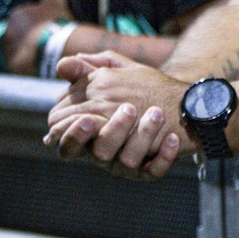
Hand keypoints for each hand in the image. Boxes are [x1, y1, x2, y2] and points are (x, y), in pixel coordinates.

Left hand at [1, 0, 69, 73]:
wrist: (53, 52)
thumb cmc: (55, 25)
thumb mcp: (56, 2)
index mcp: (17, 16)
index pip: (25, 21)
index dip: (38, 27)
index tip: (49, 32)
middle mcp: (7, 33)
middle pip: (20, 36)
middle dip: (30, 41)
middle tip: (48, 47)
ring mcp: (8, 52)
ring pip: (18, 52)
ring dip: (28, 55)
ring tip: (44, 60)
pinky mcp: (11, 69)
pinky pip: (19, 67)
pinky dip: (27, 68)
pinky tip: (39, 69)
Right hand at [44, 56, 191, 178]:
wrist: (177, 101)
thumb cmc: (135, 88)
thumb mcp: (111, 73)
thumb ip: (85, 70)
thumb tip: (61, 65)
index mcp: (89, 134)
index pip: (69, 142)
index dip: (72, 135)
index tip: (86, 118)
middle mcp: (106, 152)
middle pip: (99, 153)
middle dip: (112, 132)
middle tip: (129, 109)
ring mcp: (128, 163)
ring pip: (128, 162)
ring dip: (142, 137)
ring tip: (157, 112)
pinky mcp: (152, 168)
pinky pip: (154, 171)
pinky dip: (163, 158)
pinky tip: (172, 139)